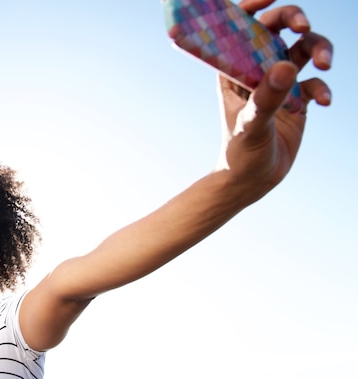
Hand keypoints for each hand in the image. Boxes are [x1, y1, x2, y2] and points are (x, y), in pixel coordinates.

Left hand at [216, 0, 332, 201]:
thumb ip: (267, 98)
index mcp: (233, 70)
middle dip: (292, 18)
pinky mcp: (297, 98)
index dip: (253, 5)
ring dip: (318, 48)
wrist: (252, 181)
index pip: (240, 28)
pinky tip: (323, 103)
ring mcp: (278, 82)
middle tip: (303, 24)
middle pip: (276, 29)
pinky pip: (315, 81)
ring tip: (326, 63)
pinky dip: (322, 88)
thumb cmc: (238, 154)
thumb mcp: (250, 126)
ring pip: (302, 49)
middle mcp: (255, 70)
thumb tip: (287, 66)